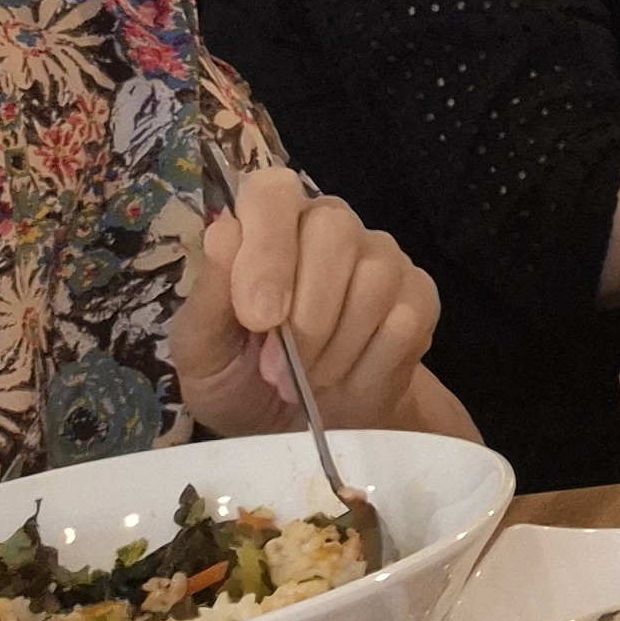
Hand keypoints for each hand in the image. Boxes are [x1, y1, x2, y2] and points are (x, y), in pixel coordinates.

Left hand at [169, 165, 445, 437]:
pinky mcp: (419, 297)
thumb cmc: (240, 381)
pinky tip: (348, 379)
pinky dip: (369, 364)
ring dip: (334, 347)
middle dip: (305, 315)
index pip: (273, 191)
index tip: (259, 317)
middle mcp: (329, 227)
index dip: (268, 247)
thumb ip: (209, 297)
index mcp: (268, 227)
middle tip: (278, 369)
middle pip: (334, 229)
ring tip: (310, 377)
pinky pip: (405, 319)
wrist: (299, 430)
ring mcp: (381, 259)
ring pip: (374, 277)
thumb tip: (224, 236)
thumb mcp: (200, 353)